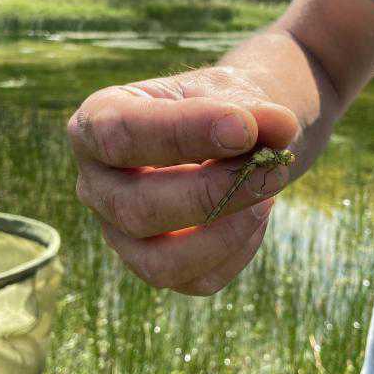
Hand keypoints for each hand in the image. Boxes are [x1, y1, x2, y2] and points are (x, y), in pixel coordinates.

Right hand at [68, 67, 299, 294]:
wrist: (237, 135)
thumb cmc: (221, 108)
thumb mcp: (233, 92)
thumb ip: (252, 109)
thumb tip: (278, 126)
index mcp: (96, 123)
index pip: (118, 135)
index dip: (182, 133)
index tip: (244, 128)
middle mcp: (95, 184)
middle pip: (135, 208)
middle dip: (212, 192)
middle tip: (272, 168)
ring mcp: (120, 233)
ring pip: (158, 261)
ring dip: (224, 234)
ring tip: (268, 194)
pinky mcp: (156, 265)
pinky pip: (196, 280)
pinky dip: (238, 250)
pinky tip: (257, 212)